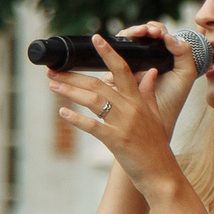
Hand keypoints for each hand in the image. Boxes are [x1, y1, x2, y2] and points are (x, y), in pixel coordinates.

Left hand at [45, 27, 195, 198]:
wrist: (162, 175)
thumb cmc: (156, 147)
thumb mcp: (156, 116)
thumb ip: (149, 93)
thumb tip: (149, 72)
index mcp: (139, 101)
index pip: (123, 69)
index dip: (109, 52)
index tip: (96, 38)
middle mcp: (131, 108)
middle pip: (99, 84)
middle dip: (74, 76)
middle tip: (53, 70)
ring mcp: (124, 124)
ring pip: (93, 101)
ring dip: (70, 91)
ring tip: (52, 85)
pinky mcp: (117, 141)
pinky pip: (93, 126)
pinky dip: (76, 119)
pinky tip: (62, 113)